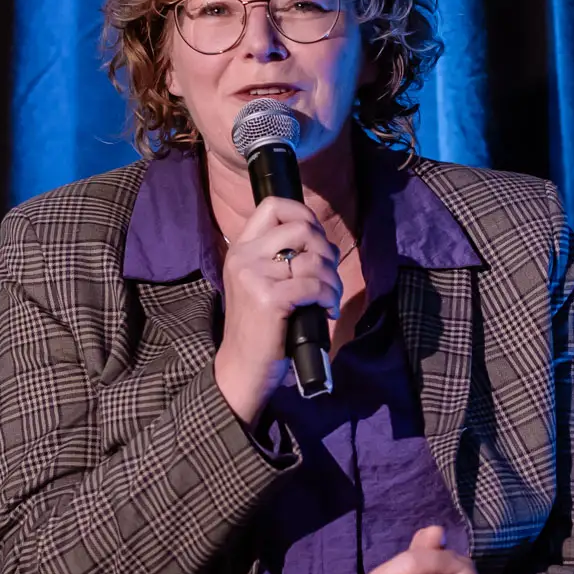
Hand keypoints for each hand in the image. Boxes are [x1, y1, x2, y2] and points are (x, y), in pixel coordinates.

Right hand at [214, 196, 341, 423]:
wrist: (242, 367)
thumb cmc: (260, 327)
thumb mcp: (261, 282)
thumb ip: (279, 256)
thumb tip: (319, 238)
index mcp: (241, 248)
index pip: (272, 206)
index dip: (303, 214)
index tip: (315, 241)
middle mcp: (243, 256)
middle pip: (301, 228)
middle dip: (325, 250)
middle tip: (327, 276)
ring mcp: (253, 276)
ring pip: (313, 259)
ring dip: (332, 280)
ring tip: (328, 298)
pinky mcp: (268, 298)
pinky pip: (313, 285)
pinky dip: (328, 297)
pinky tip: (326, 310)